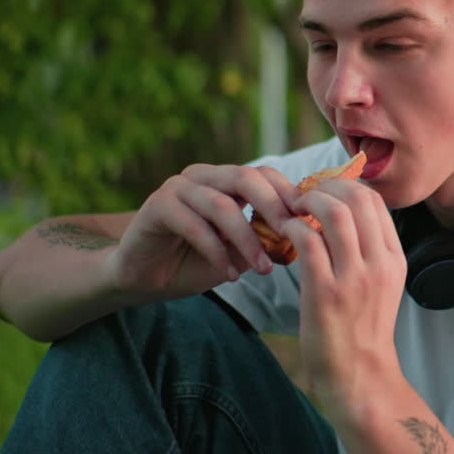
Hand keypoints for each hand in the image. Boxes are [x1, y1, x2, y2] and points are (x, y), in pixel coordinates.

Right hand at [108, 164, 297, 298]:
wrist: (145, 279)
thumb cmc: (197, 262)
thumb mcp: (240, 251)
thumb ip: (267, 238)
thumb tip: (307, 236)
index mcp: (225, 179)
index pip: (264, 174)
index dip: (288, 195)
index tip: (309, 222)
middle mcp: (203, 176)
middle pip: (245, 177)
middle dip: (272, 207)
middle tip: (290, 236)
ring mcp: (178, 187)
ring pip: (221, 205)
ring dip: (246, 239)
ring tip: (263, 270)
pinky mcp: (157, 206)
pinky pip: (194, 225)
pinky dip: (217, 252)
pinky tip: (231, 275)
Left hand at [282, 178, 406, 419]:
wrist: (360, 375)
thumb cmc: (362, 330)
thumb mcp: (382, 286)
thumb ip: (369, 252)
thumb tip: (341, 216)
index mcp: (394, 259)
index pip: (375, 202)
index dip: (345, 186)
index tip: (323, 192)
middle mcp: (379, 263)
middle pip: (357, 199)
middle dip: (325, 186)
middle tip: (304, 195)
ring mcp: (354, 278)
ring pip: (333, 213)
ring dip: (307, 202)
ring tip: (292, 209)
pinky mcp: (326, 293)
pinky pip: (307, 241)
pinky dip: (291, 227)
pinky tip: (283, 232)